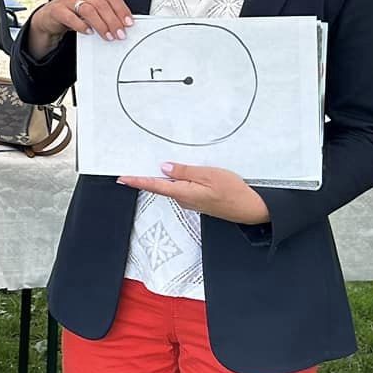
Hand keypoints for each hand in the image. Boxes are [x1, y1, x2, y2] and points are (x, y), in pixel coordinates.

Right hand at [29, 0, 132, 44]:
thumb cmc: (74, 12)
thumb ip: (105, 10)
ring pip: (89, 10)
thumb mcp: (90, 7)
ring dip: (101, 25)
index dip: (121, 9)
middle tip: (120, 33)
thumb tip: (123, 23)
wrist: (49, 18)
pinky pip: (72, 18)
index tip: (128, 23)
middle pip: (101, 3)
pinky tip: (89, 32)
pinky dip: (82, 26)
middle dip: (113, 21)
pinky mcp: (56, 9)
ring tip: (108, 36)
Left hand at [117, 163, 269, 225]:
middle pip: (161, 186)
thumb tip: (164, 168)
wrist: (250, 208)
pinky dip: (178, 181)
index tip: (122, 178)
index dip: (137, 181)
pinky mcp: (197, 202)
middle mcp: (183, 200)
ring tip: (159, 164)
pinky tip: (181, 174)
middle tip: (136, 165)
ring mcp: (190, 202)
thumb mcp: (209, 175)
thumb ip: (185, 171)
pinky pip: (182, 189)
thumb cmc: (233, 191)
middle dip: (149, 176)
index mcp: (184, 192)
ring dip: (165, 178)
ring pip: (173, 187)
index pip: (154, 185)